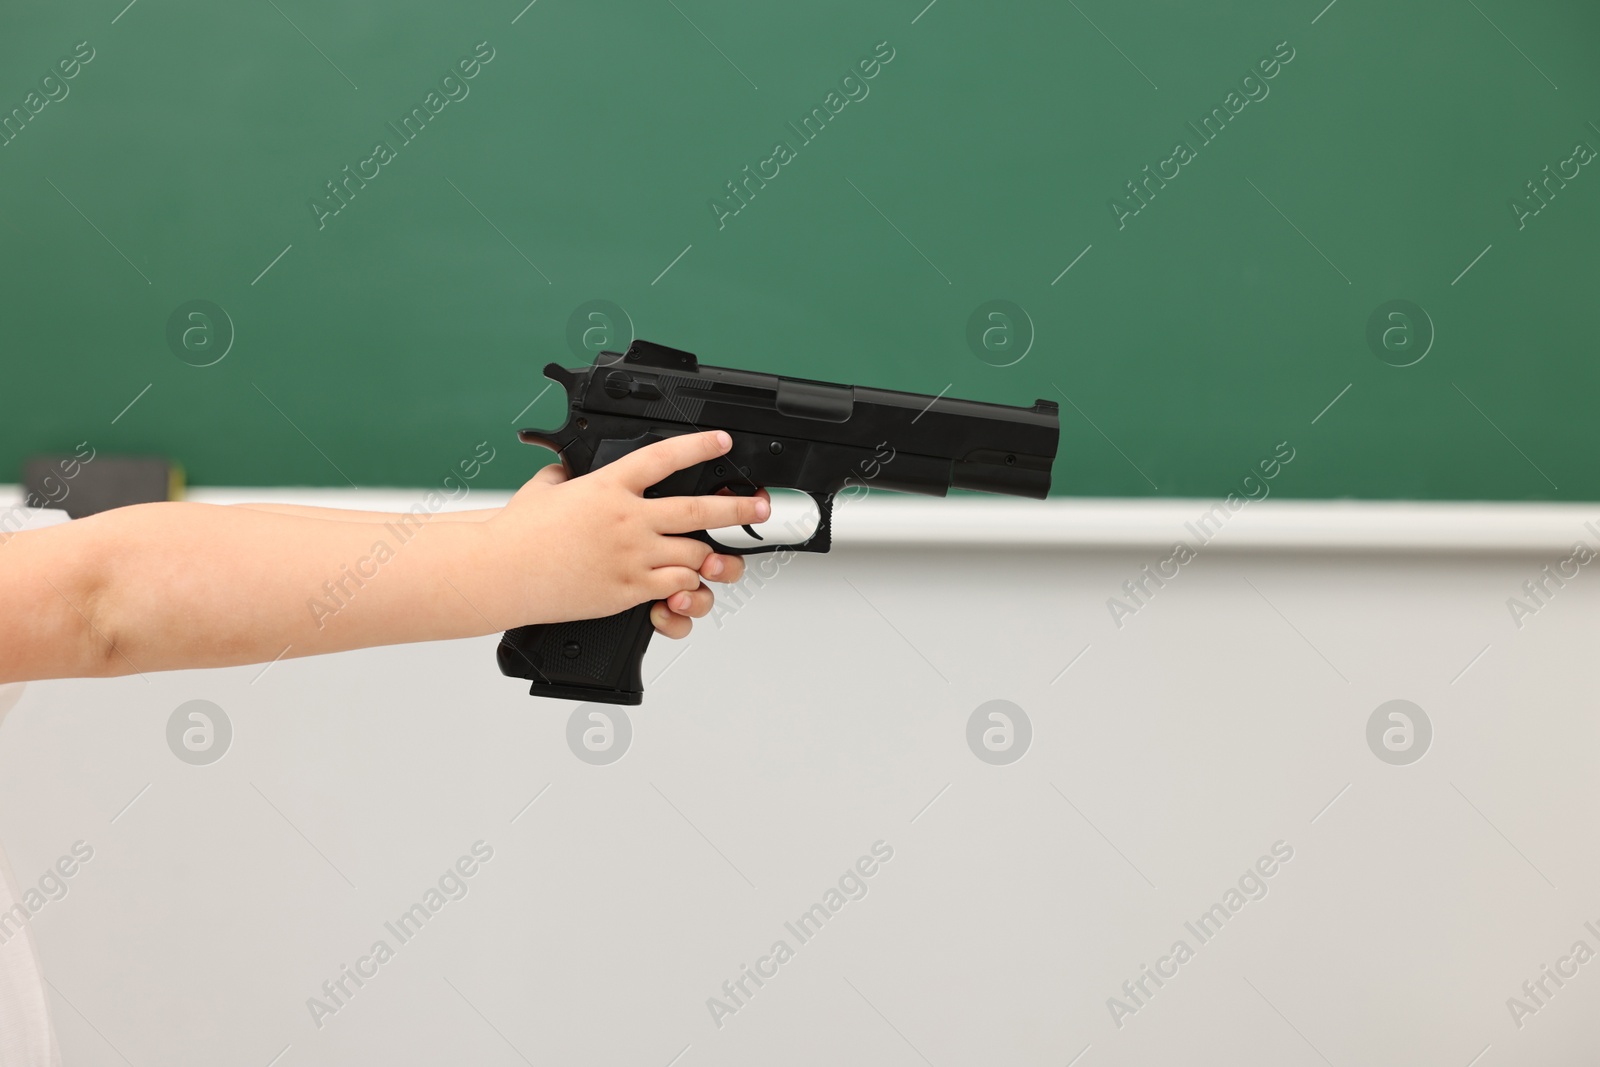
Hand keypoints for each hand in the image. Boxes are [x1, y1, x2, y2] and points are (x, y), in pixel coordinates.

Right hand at [488, 431, 770, 628]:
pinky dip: (685, 586)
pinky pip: (674, 586)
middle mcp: (628, 518)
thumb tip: (569, 470)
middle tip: (759, 506)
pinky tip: (684, 583)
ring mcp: (631, 555)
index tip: (722, 442)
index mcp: (608, 486)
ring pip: (694, 554)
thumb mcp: (544, 489)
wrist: (502, 572)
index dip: (699, 447)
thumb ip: (566, 476)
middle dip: (737, 507)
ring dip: (707, 556)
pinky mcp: (628, 590)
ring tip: (717, 556)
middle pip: (699, 509)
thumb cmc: (517, 533)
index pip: (664, 458)